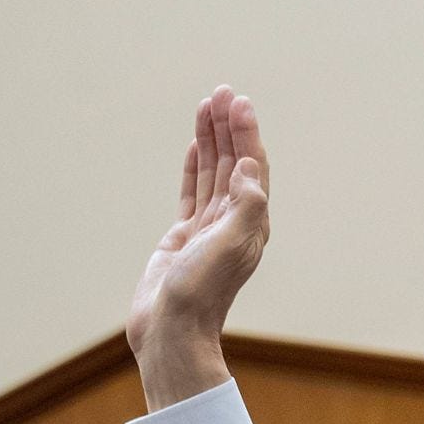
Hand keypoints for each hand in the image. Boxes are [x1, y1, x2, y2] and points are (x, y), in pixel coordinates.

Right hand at [128, 85, 270, 410]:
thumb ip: (245, 205)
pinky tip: (192, 147)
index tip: (238, 102)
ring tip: (206, 105)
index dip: (247, 134)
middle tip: (222, 91)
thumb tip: (252, 167)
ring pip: (212, 172)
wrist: (171, 331)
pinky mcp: (184, 236)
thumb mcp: (230, 247)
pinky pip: (192, 191)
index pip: (253, 167)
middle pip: (234, 162)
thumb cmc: (201, 293)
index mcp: (251, 223)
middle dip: (229, 127)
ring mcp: (208, 228)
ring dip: (211, 140)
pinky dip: (193, 166)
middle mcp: (234, 221)